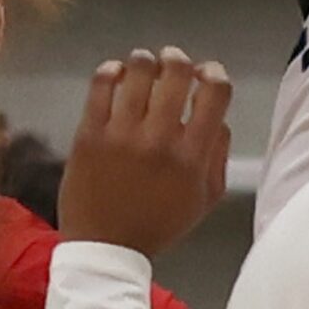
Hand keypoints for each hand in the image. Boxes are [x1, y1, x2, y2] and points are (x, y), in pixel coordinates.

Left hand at [58, 48, 232, 257]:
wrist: (105, 250)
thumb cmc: (158, 224)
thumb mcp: (204, 199)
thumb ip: (218, 155)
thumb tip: (218, 116)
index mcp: (192, 157)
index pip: (215, 92)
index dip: (214, 72)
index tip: (206, 74)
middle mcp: (160, 141)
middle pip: (177, 71)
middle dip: (177, 59)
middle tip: (172, 64)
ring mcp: (122, 135)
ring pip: (138, 70)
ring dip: (145, 61)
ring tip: (143, 68)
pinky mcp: (89, 134)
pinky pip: (101, 84)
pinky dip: (111, 70)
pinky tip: (116, 75)